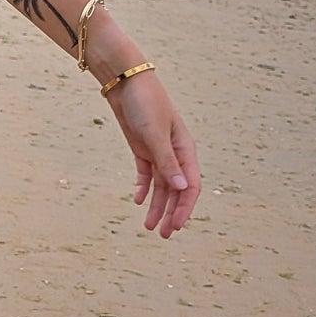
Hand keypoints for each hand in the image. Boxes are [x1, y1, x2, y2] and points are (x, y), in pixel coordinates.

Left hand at [106, 70, 199, 238]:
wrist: (125, 81)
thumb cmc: (145, 103)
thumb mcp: (155, 135)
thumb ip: (168, 163)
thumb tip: (183, 189)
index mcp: (186, 150)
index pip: (190, 185)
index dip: (185, 208)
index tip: (177, 226)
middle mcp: (175, 153)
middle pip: (176, 190)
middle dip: (171, 213)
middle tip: (163, 234)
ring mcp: (158, 151)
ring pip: (161, 186)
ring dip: (157, 206)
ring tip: (150, 227)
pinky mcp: (142, 148)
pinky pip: (146, 174)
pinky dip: (143, 188)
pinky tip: (138, 201)